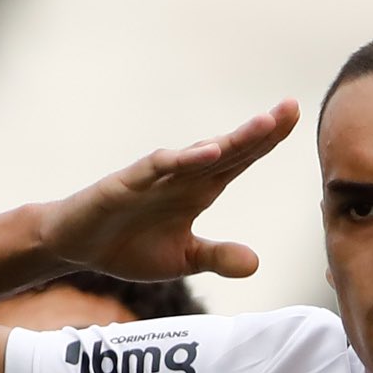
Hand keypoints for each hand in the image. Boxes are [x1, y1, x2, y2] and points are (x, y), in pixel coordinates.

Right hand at [37, 101, 299, 283]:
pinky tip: (208, 154)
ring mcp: (156, 177)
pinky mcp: (127, 184)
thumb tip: (256, 263)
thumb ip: (217, 258)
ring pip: (198, 153)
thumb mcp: (183, 260)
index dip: (267, 141)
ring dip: (231, 139)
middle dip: (259, 130)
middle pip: (228, 149)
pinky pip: (158, 168)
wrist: (78, 245)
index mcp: (199, 189)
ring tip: (262, 126)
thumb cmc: (130, 245)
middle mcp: (182, 176)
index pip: (240, 160)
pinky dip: (182, 160)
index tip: (294, 117)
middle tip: (290, 108)